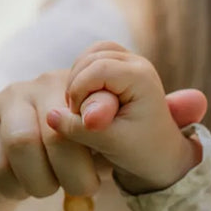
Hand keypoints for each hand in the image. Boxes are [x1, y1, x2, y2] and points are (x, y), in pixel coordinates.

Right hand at [0, 69, 98, 199]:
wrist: (44, 151)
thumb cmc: (88, 146)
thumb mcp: (108, 142)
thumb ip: (108, 137)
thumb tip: (101, 145)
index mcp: (82, 86)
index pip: (88, 112)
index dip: (93, 142)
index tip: (102, 173)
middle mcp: (42, 85)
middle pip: (56, 134)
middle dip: (73, 176)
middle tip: (81, 189)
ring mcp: (8, 98)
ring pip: (22, 144)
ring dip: (41, 182)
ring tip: (51, 188)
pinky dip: (12, 186)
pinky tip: (24, 188)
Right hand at [46, 42, 206, 193]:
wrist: (159, 153)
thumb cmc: (141, 150)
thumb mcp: (112, 144)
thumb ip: (83, 129)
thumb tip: (51, 116)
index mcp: (142, 77)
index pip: (97, 70)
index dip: (80, 93)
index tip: (85, 121)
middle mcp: (136, 62)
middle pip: (88, 59)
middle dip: (76, 88)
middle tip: (82, 117)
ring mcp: (128, 62)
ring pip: (86, 57)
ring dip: (76, 83)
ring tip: (83, 111)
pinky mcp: (118, 68)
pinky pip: (87, 63)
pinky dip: (80, 81)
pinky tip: (84, 103)